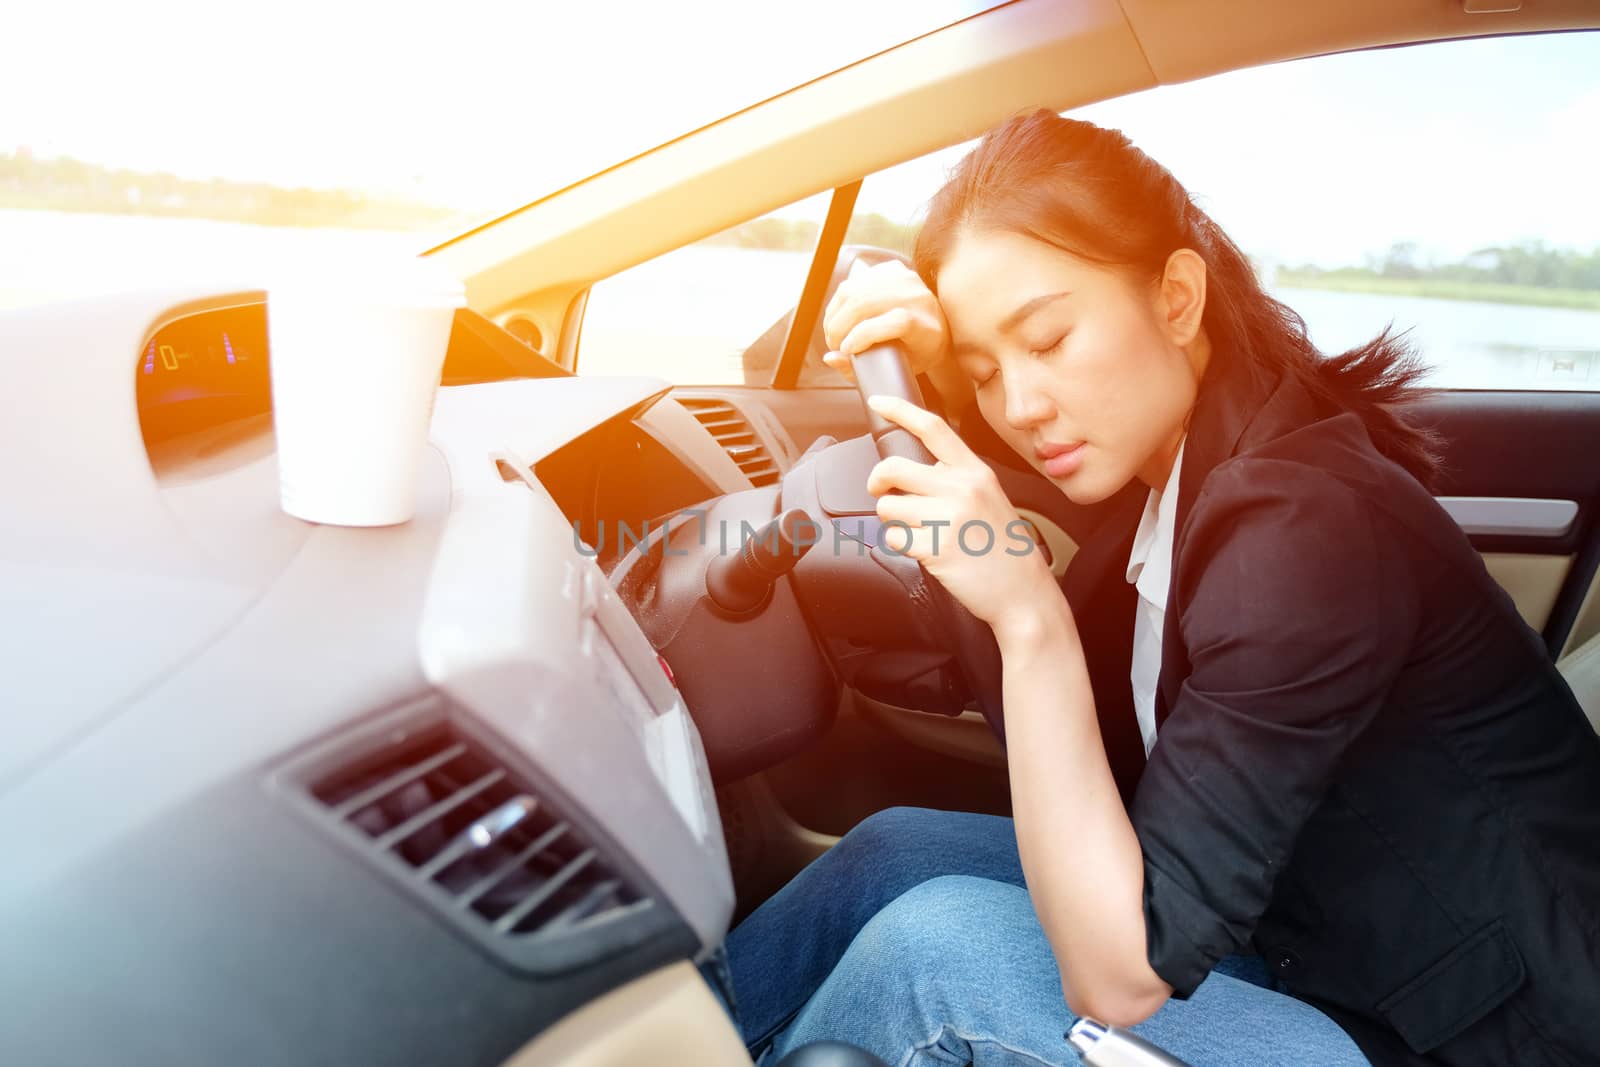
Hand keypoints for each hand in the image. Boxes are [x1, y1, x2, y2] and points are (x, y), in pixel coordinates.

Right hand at [821, 260, 951, 383]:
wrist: (939, 327)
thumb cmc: (917, 353)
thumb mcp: (897, 369)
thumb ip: (863, 370)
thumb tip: (830, 358)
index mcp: (927, 326)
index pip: (897, 322)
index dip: (864, 335)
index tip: (846, 350)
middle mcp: (918, 297)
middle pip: (867, 303)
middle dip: (839, 327)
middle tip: (834, 345)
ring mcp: (904, 279)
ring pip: (855, 290)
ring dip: (834, 314)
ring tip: (833, 333)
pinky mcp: (891, 269)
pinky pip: (854, 282)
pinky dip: (839, 302)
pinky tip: (839, 317)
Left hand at [865, 394, 1058, 630]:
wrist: (1024, 593)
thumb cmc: (1005, 550)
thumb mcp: (990, 498)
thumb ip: (957, 479)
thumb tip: (915, 472)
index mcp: (975, 471)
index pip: (932, 428)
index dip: (900, 410)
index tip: (879, 402)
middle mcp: (962, 488)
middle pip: (893, 468)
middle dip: (879, 484)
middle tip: (885, 494)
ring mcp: (949, 516)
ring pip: (888, 507)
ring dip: (894, 522)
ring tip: (920, 533)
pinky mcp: (936, 547)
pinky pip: (894, 539)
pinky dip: (902, 547)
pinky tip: (927, 552)